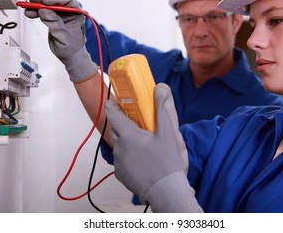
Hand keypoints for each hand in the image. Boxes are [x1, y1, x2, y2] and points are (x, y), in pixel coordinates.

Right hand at [24, 0, 96, 81]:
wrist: (70, 54)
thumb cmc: (72, 47)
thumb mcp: (63, 36)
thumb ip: (54, 23)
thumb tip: (43, 10)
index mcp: (77, 14)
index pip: (67, 0)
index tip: (45, 1)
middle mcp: (69, 11)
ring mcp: (60, 13)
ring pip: (48, 3)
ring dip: (36, 4)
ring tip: (28, 7)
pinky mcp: (53, 16)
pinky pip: (43, 10)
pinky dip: (35, 10)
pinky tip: (29, 12)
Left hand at [105, 83, 188, 203]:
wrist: (167, 194)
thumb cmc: (168, 164)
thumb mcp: (170, 133)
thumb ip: (164, 108)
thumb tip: (161, 88)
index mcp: (128, 136)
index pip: (112, 113)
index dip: (113, 104)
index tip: (116, 99)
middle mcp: (119, 149)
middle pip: (116, 129)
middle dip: (125, 123)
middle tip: (139, 122)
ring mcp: (119, 164)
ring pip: (120, 145)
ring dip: (128, 141)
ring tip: (146, 144)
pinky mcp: (121, 175)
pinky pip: (122, 160)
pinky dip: (130, 156)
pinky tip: (145, 159)